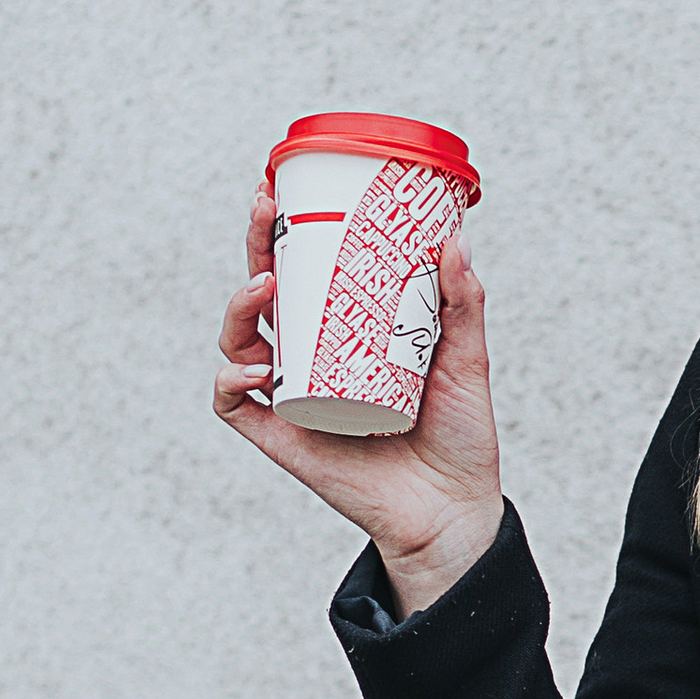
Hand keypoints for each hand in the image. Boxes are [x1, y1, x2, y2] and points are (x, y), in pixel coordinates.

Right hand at [212, 180, 504, 614]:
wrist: (454, 509)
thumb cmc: (458, 435)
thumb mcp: (467, 359)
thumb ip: (463, 304)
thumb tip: (455, 239)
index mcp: (346, 334)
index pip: (306, 272)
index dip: (287, 231)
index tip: (284, 189)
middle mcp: (312, 360)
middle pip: (265, 295)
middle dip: (256, 248)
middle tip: (268, 211)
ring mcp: (293, 397)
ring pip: (239, 341)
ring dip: (239, 307)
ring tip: (265, 287)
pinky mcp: (283, 439)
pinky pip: (236, 405)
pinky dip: (232, 381)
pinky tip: (256, 369)